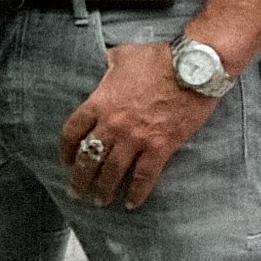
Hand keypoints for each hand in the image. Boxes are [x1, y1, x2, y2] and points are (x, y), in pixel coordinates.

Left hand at [60, 37, 216, 208]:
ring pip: (112, 171)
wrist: (194, 68)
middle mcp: (113, 125)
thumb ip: (108, 66)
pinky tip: (131, 204)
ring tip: (98, 201)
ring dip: (102, 189)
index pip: (72, 132)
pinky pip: (144, 176)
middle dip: (79, 178)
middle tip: (75, 191)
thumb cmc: (159, 59)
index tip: (65, 160)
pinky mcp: (161, 147)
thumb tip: (102, 62)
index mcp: (99, 103)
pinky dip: (136, 193)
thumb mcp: (122, 56)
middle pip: (87, 157)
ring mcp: (136, 138)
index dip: (65, 150)